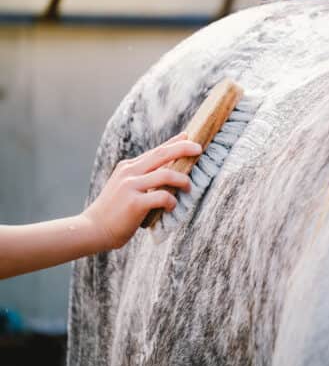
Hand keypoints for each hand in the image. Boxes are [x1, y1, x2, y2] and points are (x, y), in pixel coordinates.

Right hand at [82, 133, 201, 249]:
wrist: (93, 229)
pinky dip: (171, 201)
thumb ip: (142, 178)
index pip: (156, 150)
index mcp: (128, 167)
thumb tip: (168, 173)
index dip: (173, 142)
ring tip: (188, 188)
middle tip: (199, 148)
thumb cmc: (114, 211)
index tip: (188, 136)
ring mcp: (131, 186)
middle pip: (162, 154)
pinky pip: (162, 196)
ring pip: (166, 174)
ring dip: (183, 180)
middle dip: (183, 148)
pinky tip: (171, 207)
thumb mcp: (125, 187)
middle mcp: (129, 172)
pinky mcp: (134, 202)